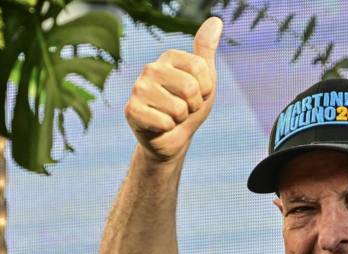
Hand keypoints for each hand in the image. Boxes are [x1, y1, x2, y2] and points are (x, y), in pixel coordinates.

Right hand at [125, 17, 222, 161]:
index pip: (200, 68)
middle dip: (194, 106)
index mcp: (169, 57)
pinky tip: (160, 126)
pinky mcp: (131, 110)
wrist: (172, 138)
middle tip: (184, 109)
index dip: (206, 89)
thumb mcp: (204, 79)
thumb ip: (206, 51)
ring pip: (178, 108)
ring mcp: (138, 89)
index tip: (198, 94)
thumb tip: (216, 20)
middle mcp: (151, 68)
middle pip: (190, 88)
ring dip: (181, 119)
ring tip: (172, 117)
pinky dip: (168, 129)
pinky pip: (164, 122)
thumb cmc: (189, 106)